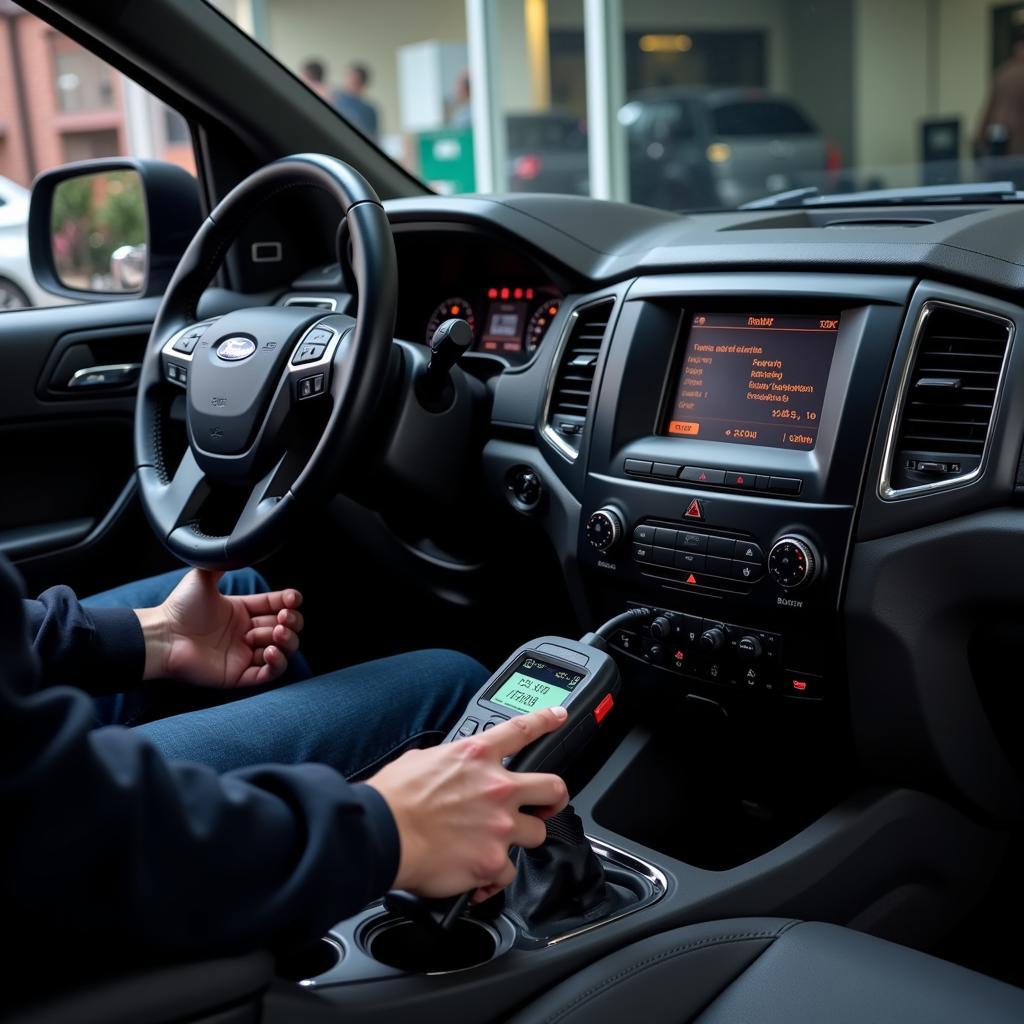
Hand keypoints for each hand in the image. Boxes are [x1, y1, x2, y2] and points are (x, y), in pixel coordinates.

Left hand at [136, 569, 303, 687]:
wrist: (163, 635)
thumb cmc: (179, 608)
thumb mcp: (204, 577)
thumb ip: (223, 562)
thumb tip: (239, 547)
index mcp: (241, 611)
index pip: (276, 606)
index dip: (289, 602)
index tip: (293, 598)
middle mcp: (245, 633)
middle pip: (285, 628)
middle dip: (292, 621)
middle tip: (285, 617)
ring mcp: (243, 655)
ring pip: (282, 650)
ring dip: (288, 641)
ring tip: (278, 633)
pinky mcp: (239, 675)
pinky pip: (269, 674)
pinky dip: (277, 664)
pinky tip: (271, 651)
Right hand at [366, 707, 569, 902]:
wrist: (381, 835)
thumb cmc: (391, 800)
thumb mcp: (421, 761)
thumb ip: (448, 763)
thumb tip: (450, 771)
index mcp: (476, 756)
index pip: (522, 730)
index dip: (546, 720)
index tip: (558, 717)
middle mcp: (496, 788)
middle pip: (553, 788)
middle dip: (554, 798)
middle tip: (547, 805)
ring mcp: (500, 825)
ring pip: (538, 833)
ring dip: (520, 839)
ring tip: (497, 844)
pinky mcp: (493, 861)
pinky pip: (507, 873)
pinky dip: (493, 877)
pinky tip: (477, 877)